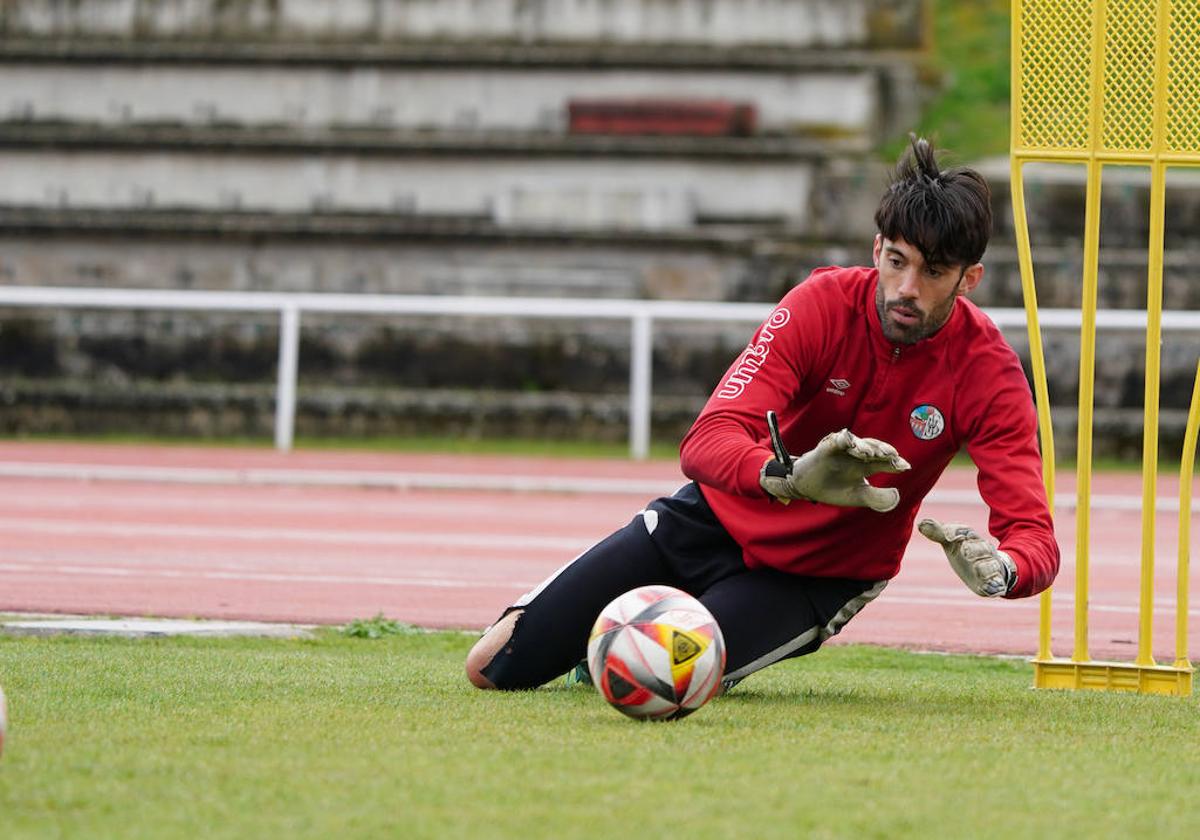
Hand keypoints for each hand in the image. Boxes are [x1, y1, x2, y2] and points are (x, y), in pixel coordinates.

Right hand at [759, 420, 909, 511]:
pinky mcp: (827, 447)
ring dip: (866, 446)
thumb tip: (897, 495)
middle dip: (884, 451)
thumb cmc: (834, 490)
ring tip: (871, 454)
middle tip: (893, 456)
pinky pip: (837, 440)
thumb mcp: (858, 497)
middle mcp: (858, 455)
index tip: (905, 466)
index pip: (885, 461)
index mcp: (866, 466)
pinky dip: (844, 440)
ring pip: (858, 443)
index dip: (895, 462)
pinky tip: (851, 444)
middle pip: (874, 448)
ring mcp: (843, 449)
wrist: (808, 489)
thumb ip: (877, 498)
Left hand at [918, 518, 1016, 596]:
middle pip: (982, 547)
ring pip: (991, 565)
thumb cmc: (967, 553)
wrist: (991, 570)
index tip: (948, 536)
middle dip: (974, 549)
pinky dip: (995, 583)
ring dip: (984, 567)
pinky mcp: (995, 582)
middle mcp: (984, 551)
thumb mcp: (952, 543)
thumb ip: (939, 533)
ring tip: (977, 568)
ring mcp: (991, 566)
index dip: (956, 532)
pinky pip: (998, 582)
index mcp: (972, 539)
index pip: (966, 532)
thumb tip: (920, 523)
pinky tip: (990, 586)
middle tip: (965, 550)